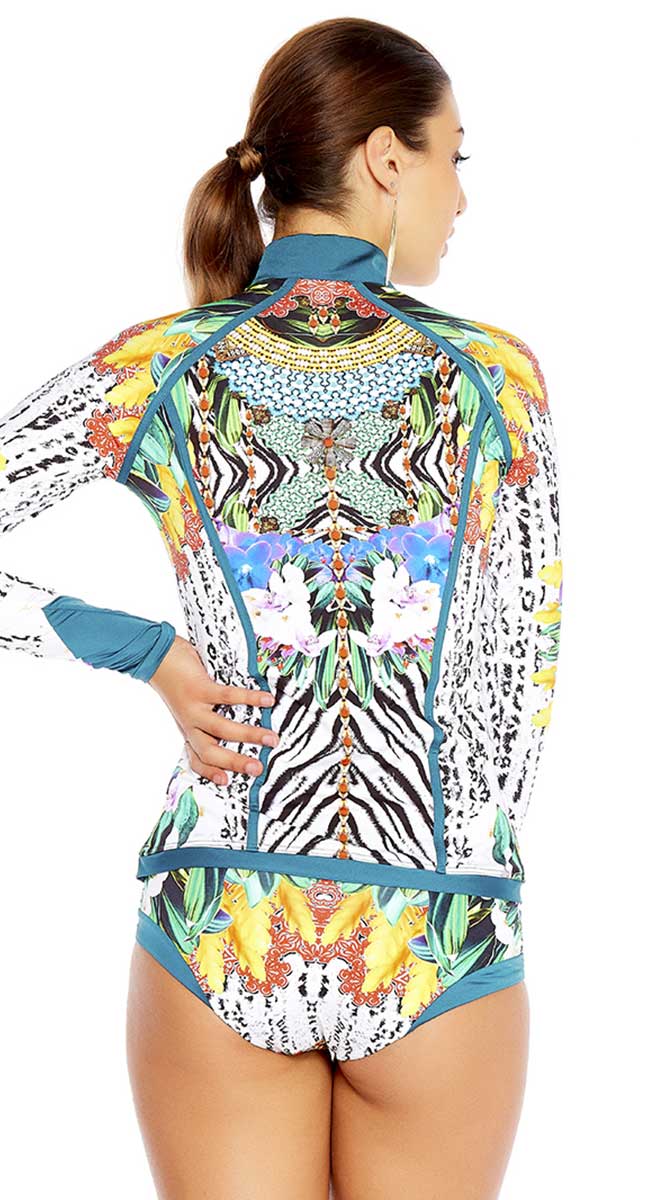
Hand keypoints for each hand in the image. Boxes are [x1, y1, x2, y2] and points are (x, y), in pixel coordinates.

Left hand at [147, 634, 278, 785]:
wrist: (156, 657)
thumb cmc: (177, 681)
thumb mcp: (189, 706)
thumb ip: (208, 717)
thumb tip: (242, 721)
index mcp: (189, 729)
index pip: (196, 758)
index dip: (209, 772)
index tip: (227, 782)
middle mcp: (190, 723)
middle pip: (210, 751)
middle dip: (235, 762)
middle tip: (258, 769)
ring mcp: (194, 707)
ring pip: (221, 729)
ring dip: (248, 735)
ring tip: (271, 738)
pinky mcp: (199, 689)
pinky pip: (227, 697)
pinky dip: (249, 699)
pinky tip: (267, 700)